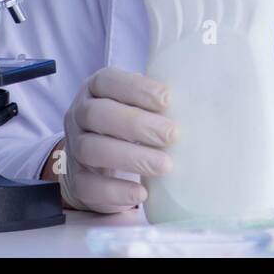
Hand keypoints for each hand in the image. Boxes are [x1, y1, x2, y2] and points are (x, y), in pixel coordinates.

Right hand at [54, 67, 177, 212]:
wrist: (97, 162)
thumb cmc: (131, 122)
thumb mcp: (140, 104)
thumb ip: (158, 101)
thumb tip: (200, 102)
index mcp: (96, 89)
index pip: (107, 81)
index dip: (136, 88)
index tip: (168, 99)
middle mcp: (79, 114)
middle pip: (98, 115)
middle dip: (137, 124)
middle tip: (172, 135)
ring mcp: (73, 147)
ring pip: (91, 150)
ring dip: (131, 157)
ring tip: (165, 165)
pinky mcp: (76, 180)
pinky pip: (88, 186)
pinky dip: (116, 191)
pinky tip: (142, 193)